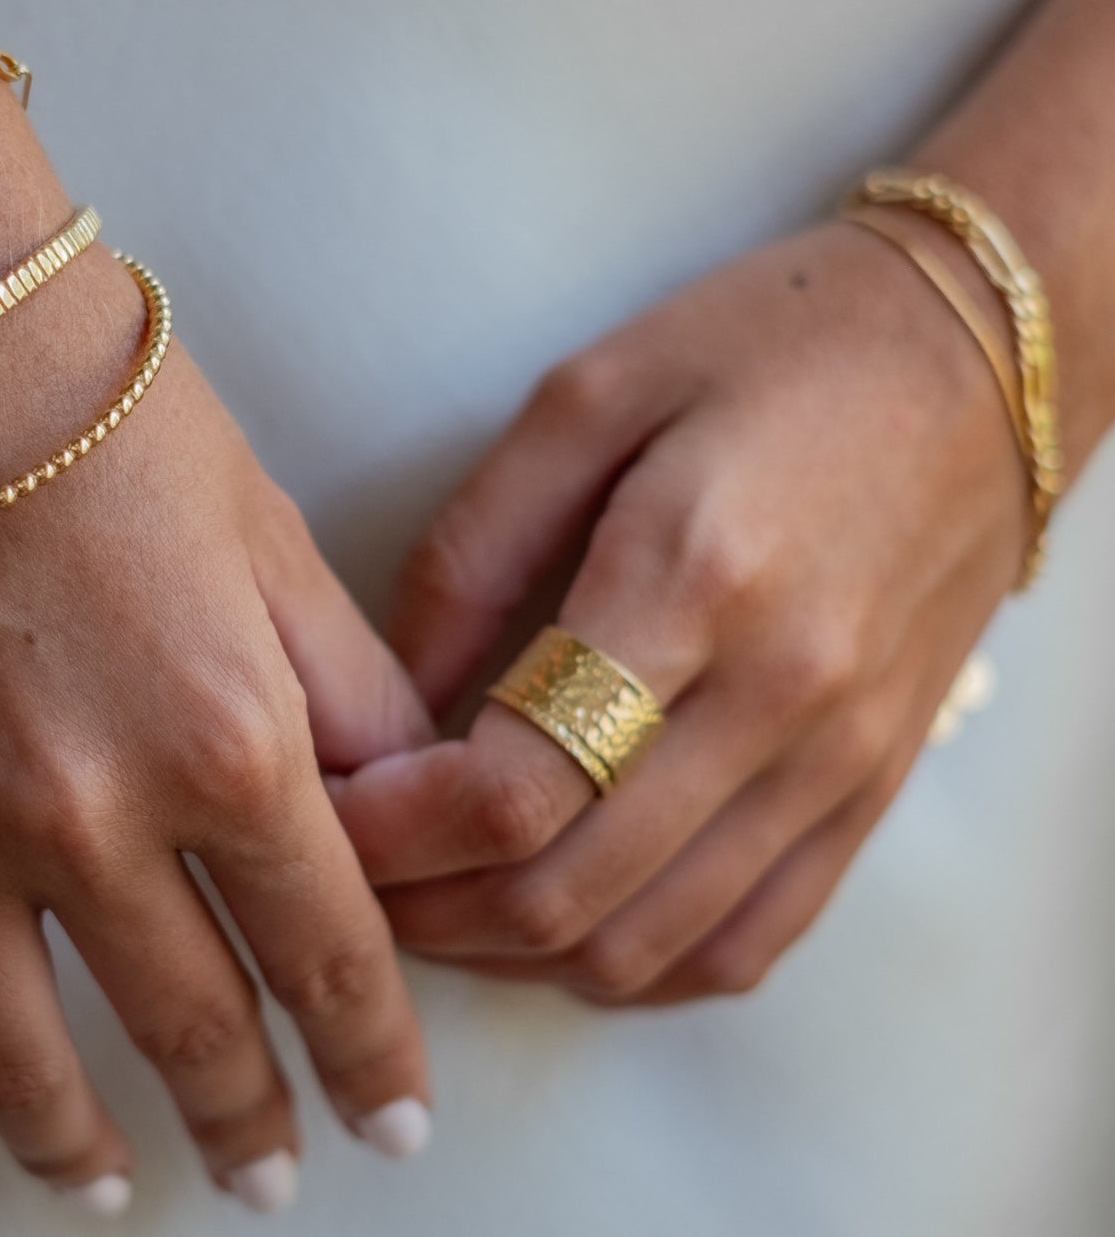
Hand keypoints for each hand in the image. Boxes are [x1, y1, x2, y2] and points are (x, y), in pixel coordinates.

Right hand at [0, 191, 434, 1210]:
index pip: (332, 956)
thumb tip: (408, 797)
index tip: (391, 1115)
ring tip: (117, 1181)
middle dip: (248, 1115)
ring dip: (79, 1143)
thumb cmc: (86, 391)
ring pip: (14, 1056)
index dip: (374, 1054)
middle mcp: (83, 818)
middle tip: (271, 1167)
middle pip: (189, 1025)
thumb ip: (343, 685)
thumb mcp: (265, 526)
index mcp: (224, 742)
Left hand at [332, 219, 1028, 1003]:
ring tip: (432, 897)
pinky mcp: (874, 788)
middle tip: (351, 870)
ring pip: (649, 943)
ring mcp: (839, 761)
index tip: (324, 807)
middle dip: (429, 907)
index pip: (516, 786)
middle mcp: (778, 696)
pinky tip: (561, 921)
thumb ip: (475, 549)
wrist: (980, 361)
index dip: (395, 831)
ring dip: (515, 951)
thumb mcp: (589, 395)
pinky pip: (747, 941)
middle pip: (570, 890)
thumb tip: (392, 699)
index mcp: (690, 579)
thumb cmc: (768, 342)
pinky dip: (633, 962)